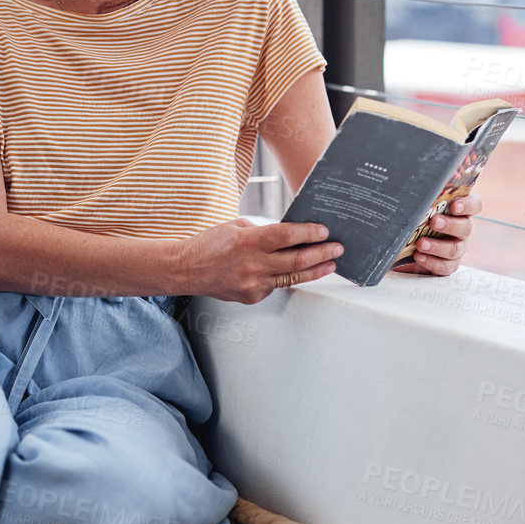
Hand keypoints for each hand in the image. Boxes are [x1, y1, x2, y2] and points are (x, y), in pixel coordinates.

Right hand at [172, 218, 343, 303]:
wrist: (187, 269)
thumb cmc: (211, 244)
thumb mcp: (237, 227)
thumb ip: (265, 231)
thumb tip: (293, 234)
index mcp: (247, 241)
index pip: (287, 236)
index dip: (309, 233)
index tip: (325, 231)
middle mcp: (252, 264)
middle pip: (297, 260)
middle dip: (322, 253)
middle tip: (338, 248)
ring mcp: (253, 283)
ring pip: (293, 277)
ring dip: (315, 270)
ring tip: (330, 264)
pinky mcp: (252, 297)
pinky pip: (276, 286)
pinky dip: (287, 277)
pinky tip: (296, 271)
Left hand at [390, 191, 481, 276]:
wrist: (404, 243)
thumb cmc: (415, 217)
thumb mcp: (418, 205)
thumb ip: (422, 195)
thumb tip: (410, 184)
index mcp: (460, 210)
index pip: (474, 205)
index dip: (468, 205)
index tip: (454, 206)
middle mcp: (462, 228)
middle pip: (466, 227)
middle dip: (450, 225)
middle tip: (434, 222)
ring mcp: (457, 247)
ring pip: (455, 248)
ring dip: (438, 246)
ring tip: (421, 243)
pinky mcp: (448, 264)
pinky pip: (446, 266)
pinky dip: (432, 262)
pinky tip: (419, 256)